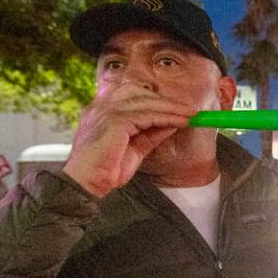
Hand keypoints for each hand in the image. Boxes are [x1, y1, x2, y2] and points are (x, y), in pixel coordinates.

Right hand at [63, 81, 195, 197]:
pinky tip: (180, 122)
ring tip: (191, 115)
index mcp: (102, 110)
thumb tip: (172, 123)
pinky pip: (146, 115)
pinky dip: (166, 117)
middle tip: (190, 110)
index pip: (133, 95)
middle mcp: (102, 106)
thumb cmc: (106, 171)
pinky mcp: (114, 121)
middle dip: (166, 101)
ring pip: (145, 102)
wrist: (86, 185)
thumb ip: (151, 133)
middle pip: (140, 92)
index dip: (157, 100)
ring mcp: (106, 111)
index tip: (179, 109)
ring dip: (170, 108)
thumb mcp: (135, 148)